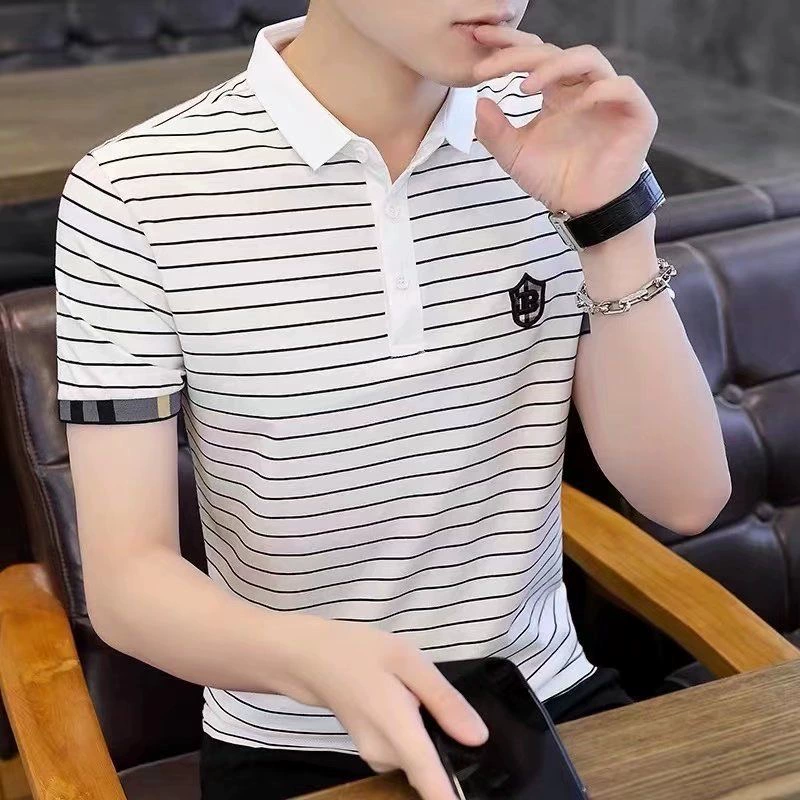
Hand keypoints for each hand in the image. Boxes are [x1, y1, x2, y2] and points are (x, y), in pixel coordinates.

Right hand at [278, 615, 488, 799]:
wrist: (312, 659)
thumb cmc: (358, 653)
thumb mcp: (407, 660)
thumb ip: (444, 700)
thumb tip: (478, 737)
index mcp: (399, 734)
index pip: (434, 788)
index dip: (455, 799)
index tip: (477, 795)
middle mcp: (387, 758)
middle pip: (433, 769)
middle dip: (450, 748)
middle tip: (445, 707)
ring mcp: (377, 759)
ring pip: (421, 759)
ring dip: (431, 737)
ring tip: (421, 696)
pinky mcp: (373, 754)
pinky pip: (407, 752)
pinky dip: (416, 733)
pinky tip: (408, 702)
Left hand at [472, 26, 658, 216]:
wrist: (583, 208)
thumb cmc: (554, 180)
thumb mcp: (515, 156)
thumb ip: (495, 132)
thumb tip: (478, 102)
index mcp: (557, 92)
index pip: (534, 57)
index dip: (508, 47)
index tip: (478, 43)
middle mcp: (582, 87)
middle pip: (554, 52)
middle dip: (521, 53)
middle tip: (492, 63)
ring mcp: (610, 96)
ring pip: (588, 59)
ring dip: (556, 66)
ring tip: (527, 86)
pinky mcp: (635, 113)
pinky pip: (623, 88)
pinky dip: (601, 89)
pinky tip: (577, 103)